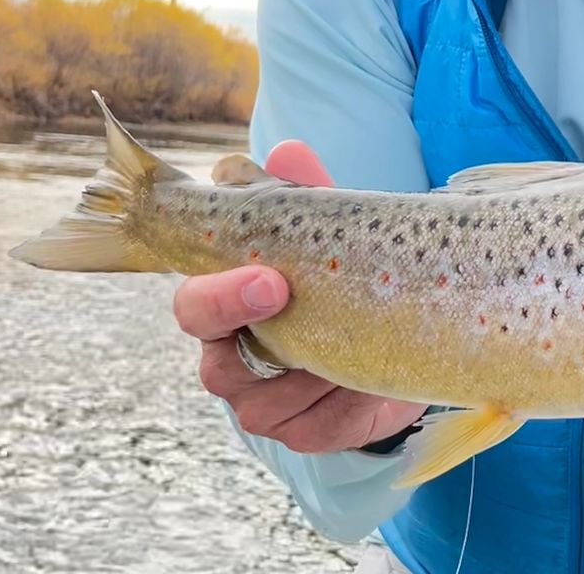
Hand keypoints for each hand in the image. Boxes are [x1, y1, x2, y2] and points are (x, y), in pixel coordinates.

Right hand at [173, 139, 427, 453]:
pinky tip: (374, 374)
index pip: (193, 308)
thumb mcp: (329, 230)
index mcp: (226, 307)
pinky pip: (321, 429)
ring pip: (271, 406)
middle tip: (304, 306)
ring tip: (362, 333)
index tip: (271, 279)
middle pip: (219, 371)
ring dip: (319, 368)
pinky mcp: (311, 432)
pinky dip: (349, 402)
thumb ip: (308, 194)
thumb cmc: (342, 269)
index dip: (220, 297)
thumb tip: (289, 151)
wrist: (390, 327)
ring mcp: (268, 406)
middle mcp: (235, 362)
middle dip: (263, 342)